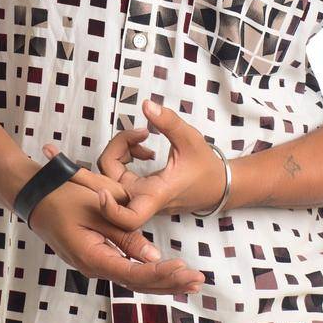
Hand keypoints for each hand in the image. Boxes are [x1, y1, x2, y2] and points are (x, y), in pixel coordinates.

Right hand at [25, 164, 204, 296]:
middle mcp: (93, 268)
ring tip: (192, 282)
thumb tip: (152, 254)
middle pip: (137, 283)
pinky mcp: (96, 258)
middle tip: (199, 281)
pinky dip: (148, 272)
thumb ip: (124, 234)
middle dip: (170, 282)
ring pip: (133, 279)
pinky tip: (168, 273)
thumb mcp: (97, 209)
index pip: (134, 274)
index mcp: (92, 258)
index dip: (161, 273)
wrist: (33, 196)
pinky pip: (126, 270)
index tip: (185, 268)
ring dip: (163, 280)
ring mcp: (94, 265)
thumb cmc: (62, 196)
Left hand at [86, 99, 227, 229]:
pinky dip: (126, 156)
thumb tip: (146, 105)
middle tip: (138, 133)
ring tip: (142, 136)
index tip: (104, 189)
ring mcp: (140, 194)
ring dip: (120, 151)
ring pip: (112, 175)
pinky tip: (143, 149)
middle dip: (115, 151)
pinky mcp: (140, 189)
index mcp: (156, 195)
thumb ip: (168, 122)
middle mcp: (144, 198)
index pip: (127, 217)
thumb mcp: (190, 140)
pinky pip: (120, 174)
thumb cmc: (206, 168)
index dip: (109, 208)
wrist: (218, 185)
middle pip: (109, 182)